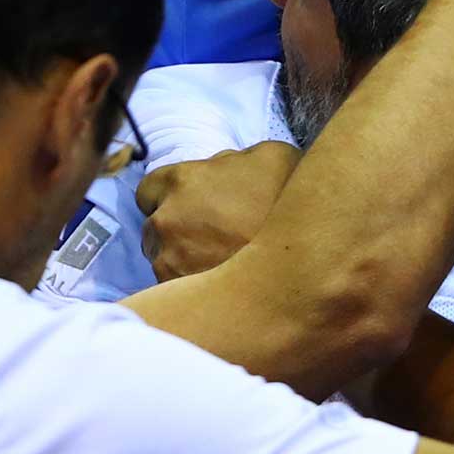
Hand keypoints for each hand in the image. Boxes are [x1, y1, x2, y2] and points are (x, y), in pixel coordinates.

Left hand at [135, 142, 298, 281]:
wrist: (305, 262)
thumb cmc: (289, 201)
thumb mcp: (270, 155)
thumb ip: (232, 159)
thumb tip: (222, 169)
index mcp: (180, 181)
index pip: (149, 189)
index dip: (170, 197)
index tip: (190, 207)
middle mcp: (165, 221)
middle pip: (154, 227)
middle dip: (175, 231)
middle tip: (209, 237)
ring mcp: (168, 263)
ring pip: (162, 261)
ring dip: (182, 261)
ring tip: (216, 264)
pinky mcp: (178, 297)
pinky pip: (173, 289)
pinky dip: (191, 286)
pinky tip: (218, 285)